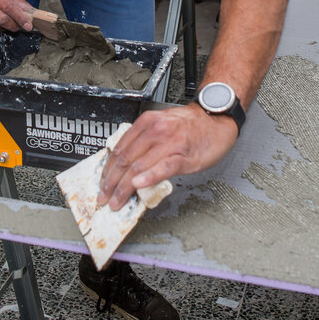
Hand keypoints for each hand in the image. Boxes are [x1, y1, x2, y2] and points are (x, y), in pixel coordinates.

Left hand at [97, 103, 238, 209]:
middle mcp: (155, 130)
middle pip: (125, 160)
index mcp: (147, 123)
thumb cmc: (191, 125)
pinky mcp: (184, 155)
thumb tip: (127, 166)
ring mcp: (170, 143)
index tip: (102, 184)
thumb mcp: (162, 125)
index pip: (119, 149)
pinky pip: (163, 167)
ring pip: (139, 166)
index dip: (107, 169)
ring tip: (117, 200)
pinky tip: (139, 186)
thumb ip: (145, 141)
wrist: (216, 119)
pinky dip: (149, 177)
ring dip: (124, 187)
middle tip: (105, 197)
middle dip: (111, 182)